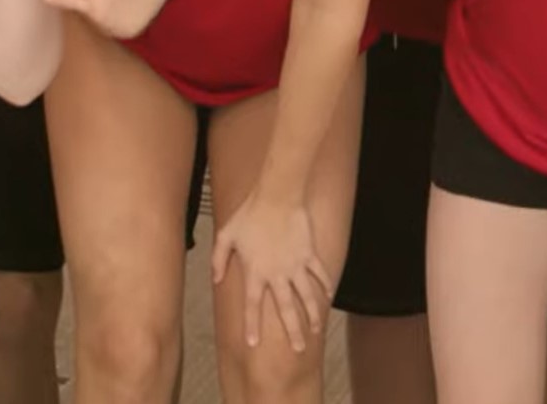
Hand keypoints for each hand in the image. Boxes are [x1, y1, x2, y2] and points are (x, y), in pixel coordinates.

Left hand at [210, 192, 332, 352]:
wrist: (277, 196)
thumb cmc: (248, 214)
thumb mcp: (225, 236)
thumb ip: (218, 260)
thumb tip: (217, 280)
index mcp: (255, 272)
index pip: (252, 306)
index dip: (252, 326)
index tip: (253, 343)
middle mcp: (277, 274)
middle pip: (286, 309)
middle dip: (292, 332)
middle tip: (298, 350)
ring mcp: (296, 265)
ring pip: (307, 296)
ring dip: (312, 315)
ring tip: (315, 330)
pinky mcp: (309, 254)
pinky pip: (319, 274)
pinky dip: (325, 285)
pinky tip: (329, 297)